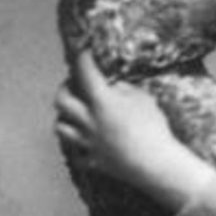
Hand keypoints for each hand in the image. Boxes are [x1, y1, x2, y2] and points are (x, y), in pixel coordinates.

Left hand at [54, 51, 175, 187]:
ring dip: (64, 117)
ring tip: (73, 114)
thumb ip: (125, 90)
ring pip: (60, 127)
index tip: (84, 53)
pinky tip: (85, 142)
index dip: (83, 59)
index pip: (86, 73)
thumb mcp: (144, 99)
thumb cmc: (153, 128)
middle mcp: (89, 120)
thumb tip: (115, 87)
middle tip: (71, 85)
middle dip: (63, 89)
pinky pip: (77, 152)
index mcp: (102, 101)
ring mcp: (88, 142)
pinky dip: (79, 145)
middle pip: (61, 101)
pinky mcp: (93, 160)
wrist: (155, 163)